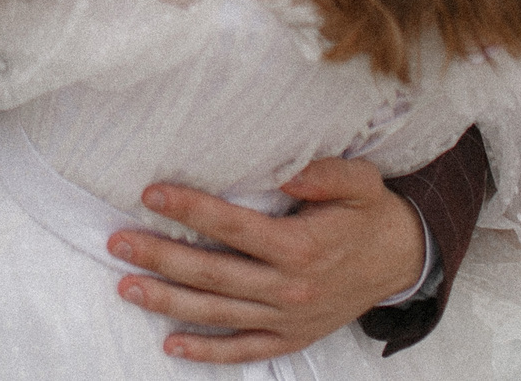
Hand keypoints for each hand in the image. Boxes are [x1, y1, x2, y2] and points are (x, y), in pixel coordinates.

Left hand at [107, 158, 423, 363]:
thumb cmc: (371, 214)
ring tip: (126, 286)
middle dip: (160, 257)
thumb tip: (285, 169)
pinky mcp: (291, 337)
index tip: (151, 194)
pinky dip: (207, 351)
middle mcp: (288, 287)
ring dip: (168, 302)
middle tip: (117, 241)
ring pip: (217, 312)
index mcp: (299, 246)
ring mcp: (287, 318)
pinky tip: (172, 345)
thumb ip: (324, 173)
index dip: (189, 210)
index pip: (231, 227)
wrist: (403, 262)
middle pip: (212, 273)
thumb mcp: (360, 181)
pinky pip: (243, 349)